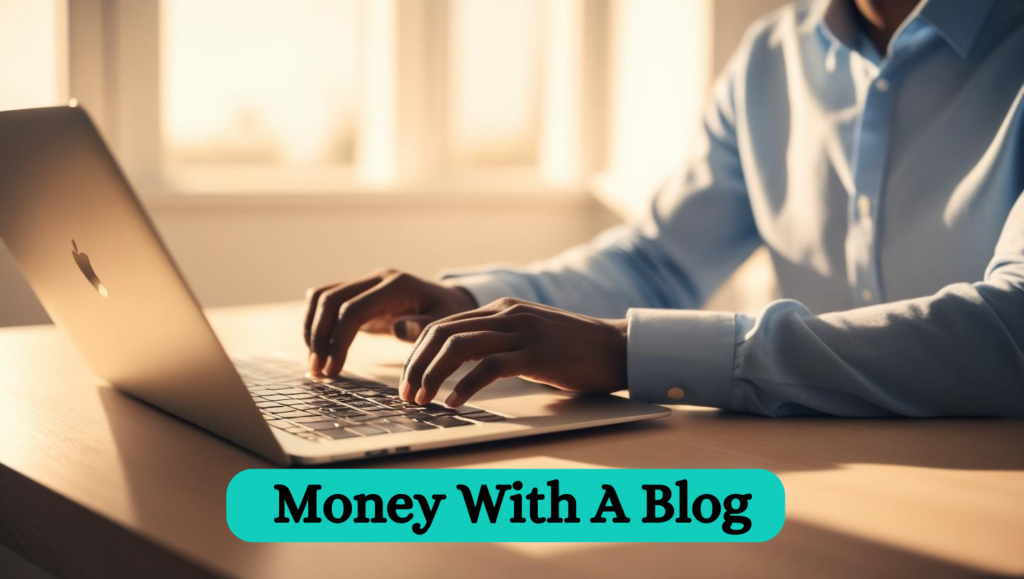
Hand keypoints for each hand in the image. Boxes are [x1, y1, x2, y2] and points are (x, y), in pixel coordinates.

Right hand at [303, 270, 476, 376]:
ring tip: (316, 364)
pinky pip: (324, 301)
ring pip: (320, 297)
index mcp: (396, 285)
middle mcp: (375, 278)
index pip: (353, 308)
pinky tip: (319, 350)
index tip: (333, 369)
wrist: (447, 300)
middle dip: (319, 337)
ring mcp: (364, 282)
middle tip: (319, 371)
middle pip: (329, 300)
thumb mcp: (445, 323)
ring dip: (311, 329)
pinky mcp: (356, 292)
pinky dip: (315, 323)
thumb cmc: (447, 315)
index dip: (338, 340)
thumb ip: (423, 327)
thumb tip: (397, 328)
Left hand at [399, 298, 627, 406]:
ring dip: (433, 375)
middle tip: (407, 394)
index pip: (442, 324)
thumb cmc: (573, 351)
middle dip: (416, 365)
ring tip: (423, 400)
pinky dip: (465, 386)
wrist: (617, 349)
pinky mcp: (536, 354)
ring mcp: (521, 332)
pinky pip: (489, 367)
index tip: (408, 380)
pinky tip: (455, 403)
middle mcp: (506, 314)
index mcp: (500, 308)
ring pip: (459, 346)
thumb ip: (496, 343)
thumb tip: (458, 366)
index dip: (417, 353)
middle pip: (442, 333)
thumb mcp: (527, 337)